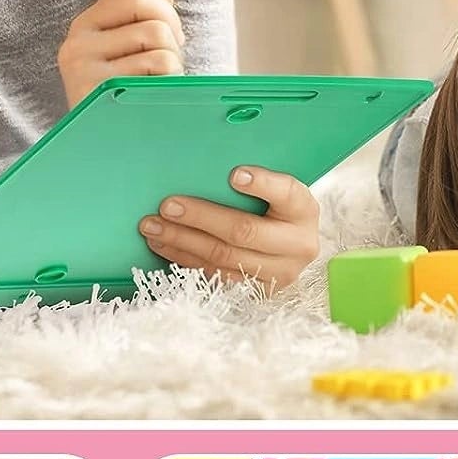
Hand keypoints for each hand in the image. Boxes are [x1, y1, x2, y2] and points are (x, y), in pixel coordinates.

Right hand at [57, 0, 183, 106]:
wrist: (106, 151)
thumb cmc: (125, 97)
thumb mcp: (133, 50)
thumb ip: (148, 11)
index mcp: (85, 26)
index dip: (163, 9)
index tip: (167, 33)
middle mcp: (77, 43)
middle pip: (152, 18)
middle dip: (173, 40)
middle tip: (166, 66)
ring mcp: (84, 68)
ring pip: (160, 45)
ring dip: (172, 68)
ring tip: (154, 87)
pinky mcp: (99, 92)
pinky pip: (158, 70)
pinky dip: (168, 85)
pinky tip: (151, 101)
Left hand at [139, 166, 319, 290]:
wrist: (291, 245)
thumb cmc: (274, 209)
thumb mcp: (275, 191)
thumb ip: (252, 181)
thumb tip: (202, 167)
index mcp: (303, 210)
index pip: (285, 193)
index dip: (262, 184)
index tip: (234, 175)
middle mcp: (298, 244)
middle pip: (244, 231)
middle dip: (200, 217)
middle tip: (168, 206)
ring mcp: (279, 273)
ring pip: (224, 257)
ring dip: (183, 241)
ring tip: (153, 226)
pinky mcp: (258, 291)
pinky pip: (215, 275)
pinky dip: (185, 258)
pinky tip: (164, 243)